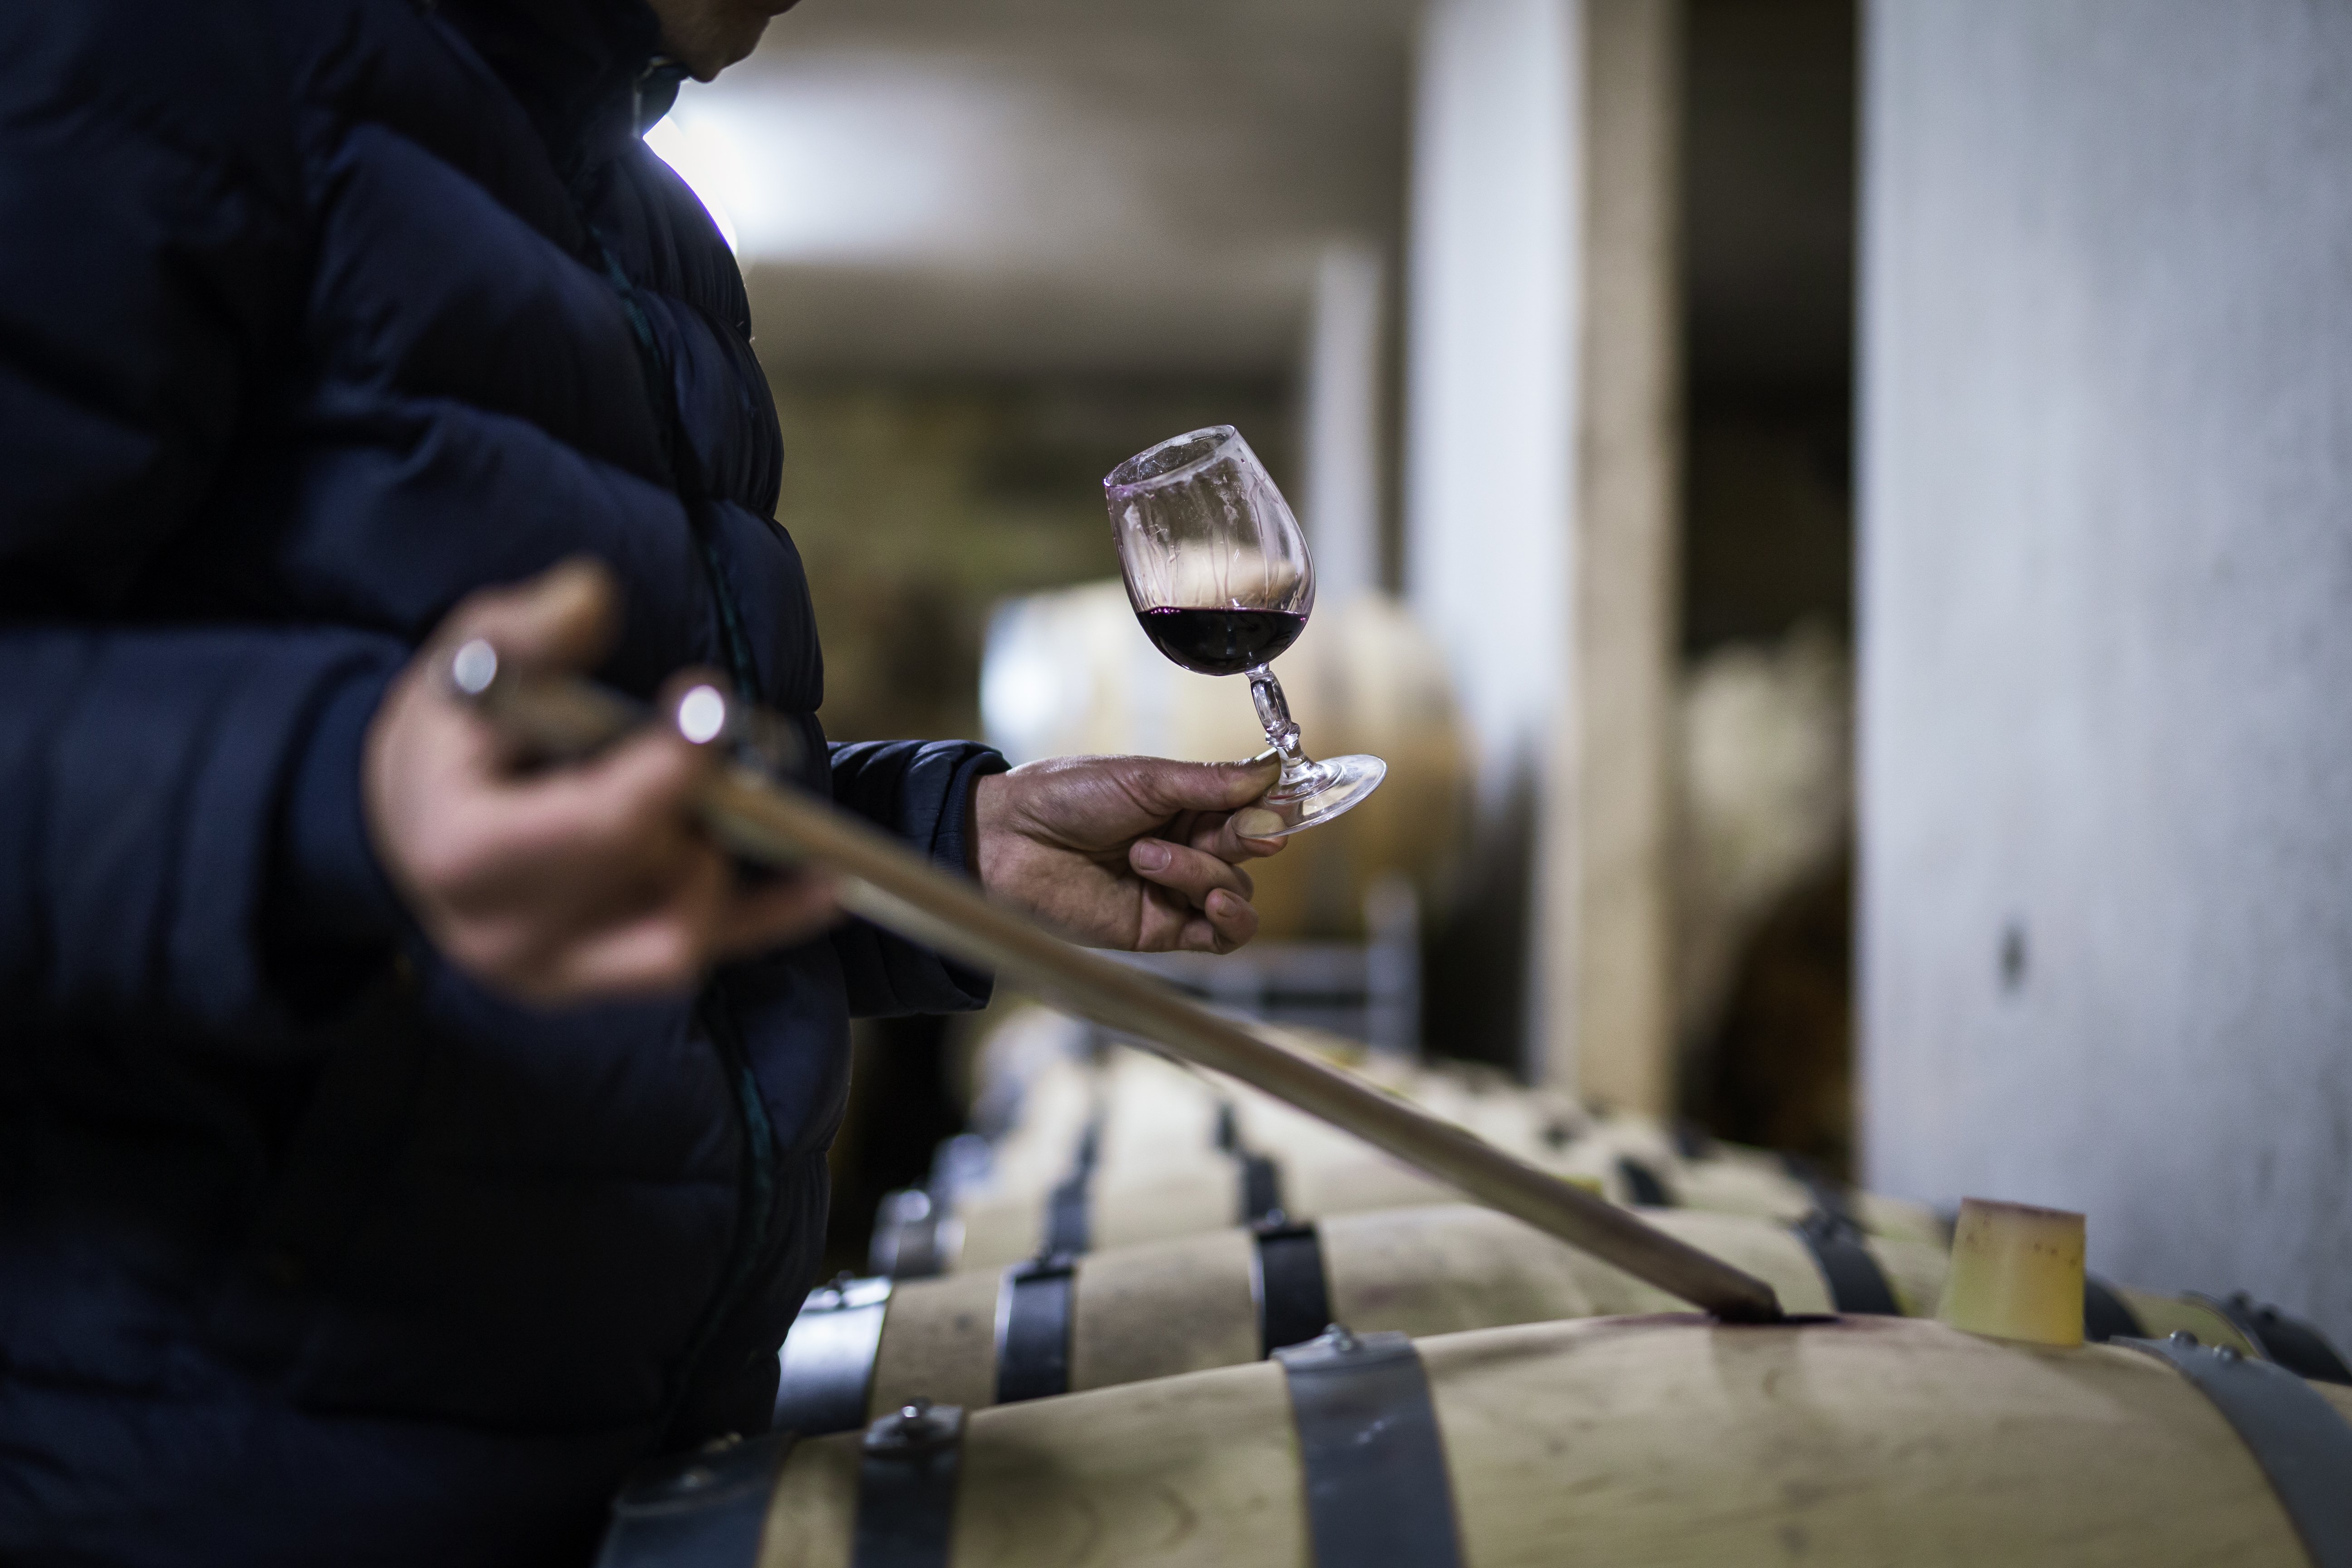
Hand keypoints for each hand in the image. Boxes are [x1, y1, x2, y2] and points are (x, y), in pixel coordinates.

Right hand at [364, 559, 839, 1003]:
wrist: (418, 821)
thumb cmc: (455, 730)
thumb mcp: (468, 661)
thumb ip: (527, 630)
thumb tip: (593, 596)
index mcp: (462, 857)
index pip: (586, 829)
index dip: (662, 768)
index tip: (710, 701)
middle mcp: (507, 935)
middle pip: (642, 883)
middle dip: (694, 803)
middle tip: (720, 732)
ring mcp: (561, 971)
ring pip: (677, 939)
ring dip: (716, 861)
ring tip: (724, 796)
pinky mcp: (610, 979)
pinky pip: (710, 956)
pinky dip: (772, 919)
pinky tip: (827, 881)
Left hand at [972, 756, 1287, 952]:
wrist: (1007, 841)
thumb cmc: (1063, 797)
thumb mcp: (1143, 777)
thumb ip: (1209, 783)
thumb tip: (1269, 773)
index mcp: (1184, 802)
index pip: (1249, 809)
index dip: (1270, 810)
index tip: (1280, 806)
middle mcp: (1185, 846)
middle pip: (1249, 851)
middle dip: (1243, 840)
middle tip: (1230, 832)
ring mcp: (1174, 889)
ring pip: (1236, 890)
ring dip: (1205, 874)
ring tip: (1149, 858)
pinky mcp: (1161, 928)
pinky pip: (1220, 937)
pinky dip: (1231, 920)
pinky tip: (1215, 902)